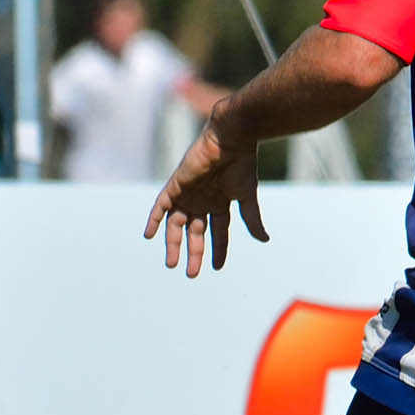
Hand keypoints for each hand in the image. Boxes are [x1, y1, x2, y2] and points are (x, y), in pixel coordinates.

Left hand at [143, 120, 268, 277]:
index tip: (216, 268)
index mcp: (220, 203)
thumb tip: (264, 240)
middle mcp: (202, 201)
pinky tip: (149, 236)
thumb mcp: (247, 197)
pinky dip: (154, 220)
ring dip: (173, 244)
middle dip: (193, 253)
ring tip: (172, 264)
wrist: (230, 140)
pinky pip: (160, 206)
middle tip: (191, 274)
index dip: (217, 250)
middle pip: (195, 232)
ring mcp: (187, 194)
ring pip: (176, 224)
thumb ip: (252, 219)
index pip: (217, 232)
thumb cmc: (241, 166)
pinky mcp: (175, 186)